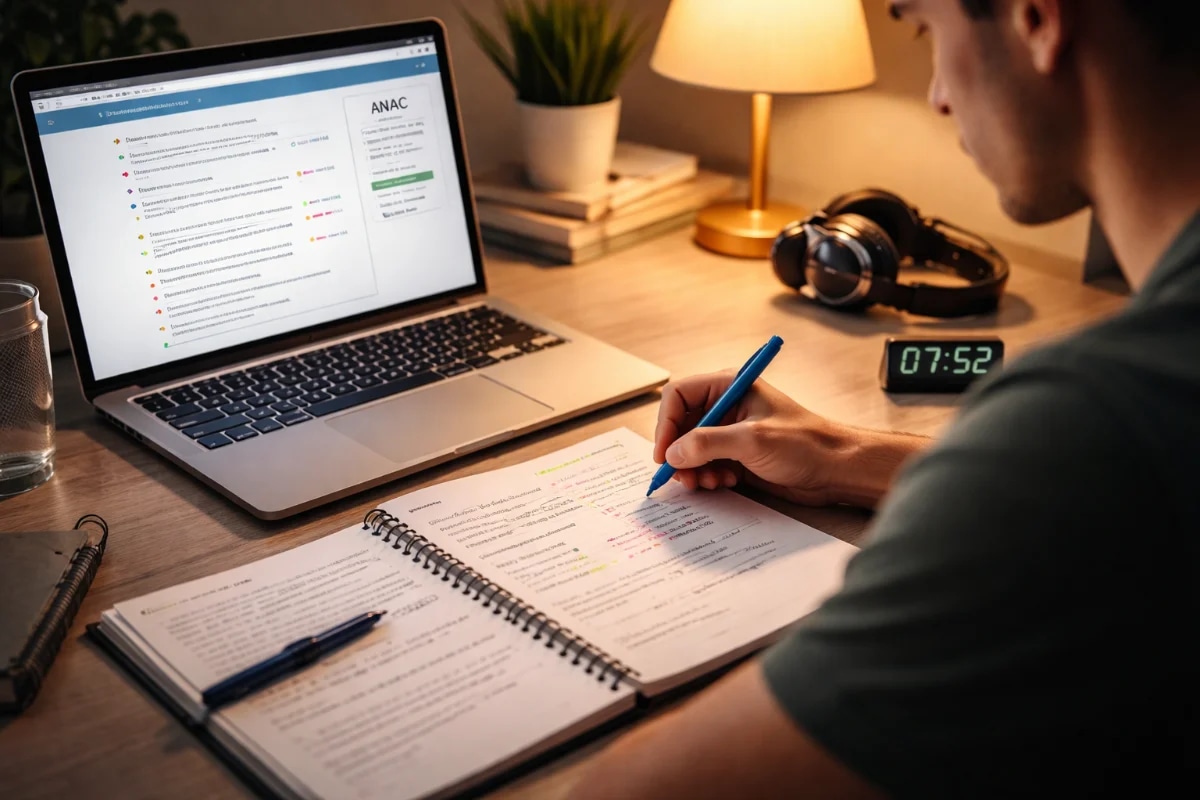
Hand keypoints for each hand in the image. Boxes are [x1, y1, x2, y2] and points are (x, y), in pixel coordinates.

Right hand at [653, 372, 928, 507]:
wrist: (836, 470)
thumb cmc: (805, 444)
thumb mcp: (752, 440)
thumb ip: (707, 443)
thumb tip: (672, 453)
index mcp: (729, 386)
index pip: (679, 395)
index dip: (666, 423)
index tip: (665, 453)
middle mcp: (726, 405)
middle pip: (681, 424)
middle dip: (678, 451)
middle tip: (682, 476)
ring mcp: (731, 431)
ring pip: (690, 448)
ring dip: (692, 468)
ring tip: (707, 482)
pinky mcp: (737, 454)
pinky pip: (706, 464)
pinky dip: (706, 475)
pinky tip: (723, 482)